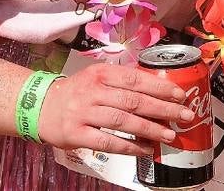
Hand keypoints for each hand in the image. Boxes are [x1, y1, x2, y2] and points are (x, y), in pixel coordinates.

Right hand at [36, 63, 194, 156]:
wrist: (39, 107)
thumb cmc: (76, 92)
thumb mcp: (97, 77)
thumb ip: (123, 81)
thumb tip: (159, 88)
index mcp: (101, 73)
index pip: (137, 79)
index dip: (161, 87)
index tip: (181, 94)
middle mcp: (93, 91)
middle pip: (134, 100)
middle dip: (163, 108)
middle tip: (185, 115)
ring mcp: (84, 113)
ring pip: (124, 121)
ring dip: (150, 129)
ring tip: (169, 135)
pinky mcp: (77, 134)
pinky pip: (108, 142)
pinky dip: (129, 146)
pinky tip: (145, 149)